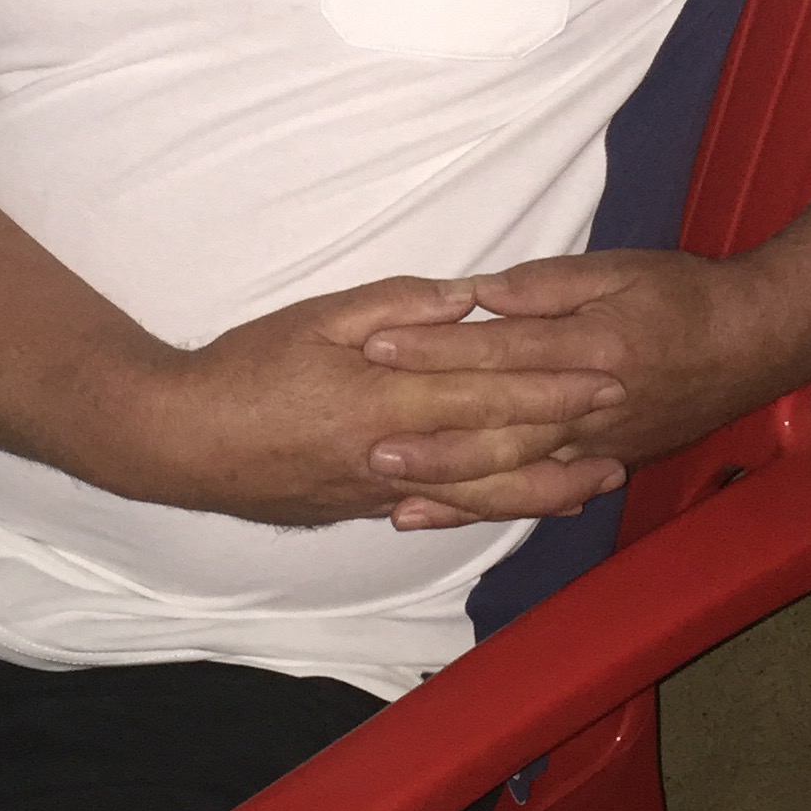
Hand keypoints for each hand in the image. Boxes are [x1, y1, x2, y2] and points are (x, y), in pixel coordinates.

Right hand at [136, 276, 631, 530]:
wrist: (182, 441)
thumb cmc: (246, 366)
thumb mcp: (318, 316)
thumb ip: (398, 306)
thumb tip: (467, 298)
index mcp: (388, 395)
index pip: (490, 390)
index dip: (553, 384)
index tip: (607, 372)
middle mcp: (396, 452)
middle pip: (500, 447)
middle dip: (568, 434)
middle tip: (627, 420)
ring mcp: (384, 489)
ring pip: (481, 493)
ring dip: (545, 485)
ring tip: (598, 478)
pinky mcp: (367, 508)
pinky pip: (446, 511)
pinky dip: (493, 508)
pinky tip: (522, 503)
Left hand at [359, 250, 766, 528]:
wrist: (753, 343)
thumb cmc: (684, 295)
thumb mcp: (619, 268)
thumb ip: (548, 284)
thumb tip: (483, 294)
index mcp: (591, 346)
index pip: (499, 350)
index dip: (436, 349)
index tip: (378, 346)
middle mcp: (590, 406)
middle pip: (501, 427)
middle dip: (432, 439)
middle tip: (369, 443)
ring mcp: (597, 444)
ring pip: (516, 474)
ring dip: (453, 485)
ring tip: (392, 490)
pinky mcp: (602, 465)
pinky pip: (537, 494)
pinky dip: (487, 508)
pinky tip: (439, 514)